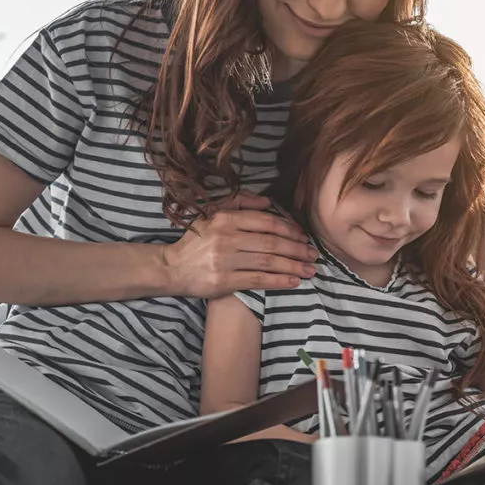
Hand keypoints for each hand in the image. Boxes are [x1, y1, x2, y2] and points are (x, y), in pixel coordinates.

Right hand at [162, 191, 317, 297]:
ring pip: (268, 262)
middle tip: (313, 254)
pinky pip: (258, 280)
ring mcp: (225, 261)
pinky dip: (279, 281)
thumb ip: (239, 203)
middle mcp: (226, 238)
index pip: (266, 222)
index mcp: (225, 219)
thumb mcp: (212, 214)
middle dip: (297, 249)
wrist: (172, 268)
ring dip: (293, 266)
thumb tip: (268, 202)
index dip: (289, 229)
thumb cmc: (197, 241)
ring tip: (310, 270)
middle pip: (271, 243)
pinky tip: (294, 282)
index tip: (303, 237)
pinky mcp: (224, 282)